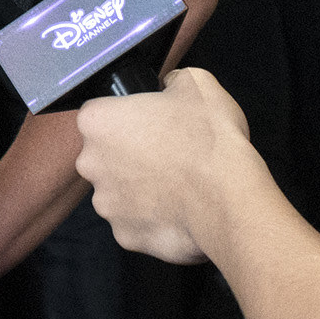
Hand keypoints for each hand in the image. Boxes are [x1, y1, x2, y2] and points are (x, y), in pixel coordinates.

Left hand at [74, 70, 269, 265]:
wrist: (228, 197)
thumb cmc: (209, 138)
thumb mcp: (197, 83)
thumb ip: (172, 81)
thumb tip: (169, 86)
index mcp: (97, 121)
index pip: (100, 114)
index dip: (128, 117)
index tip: (151, 123)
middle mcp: (91, 164)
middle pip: (105, 155)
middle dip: (129, 155)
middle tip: (167, 153)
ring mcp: (106, 204)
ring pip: (119, 191)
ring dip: (140, 188)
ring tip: (178, 183)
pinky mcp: (125, 237)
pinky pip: (135, 223)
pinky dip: (153, 218)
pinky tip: (179, 208)